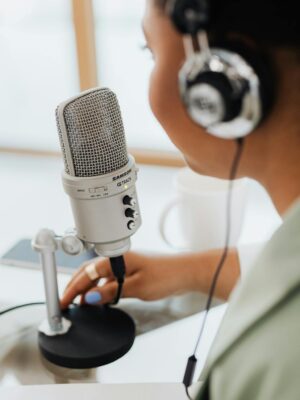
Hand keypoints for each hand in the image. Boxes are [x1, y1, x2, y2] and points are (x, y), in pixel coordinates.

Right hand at [60, 252, 192, 308]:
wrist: (186, 273)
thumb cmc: (167, 275)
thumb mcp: (137, 287)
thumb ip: (112, 292)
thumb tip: (92, 297)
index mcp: (117, 258)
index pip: (87, 273)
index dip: (73, 288)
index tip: (64, 301)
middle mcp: (118, 259)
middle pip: (89, 272)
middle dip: (76, 287)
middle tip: (66, 303)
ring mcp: (125, 265)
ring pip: (98, 276)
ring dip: (88, 289)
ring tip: (80, 304)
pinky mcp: (131, 271)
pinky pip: (109, 279)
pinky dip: (101, 289)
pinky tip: (100, 299)